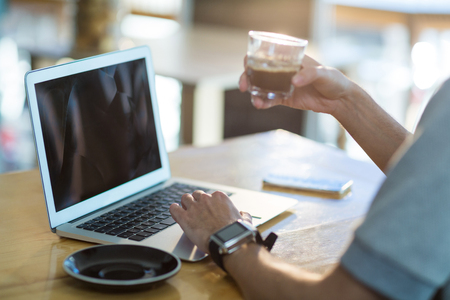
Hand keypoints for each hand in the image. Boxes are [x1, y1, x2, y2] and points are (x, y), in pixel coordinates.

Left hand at [169, 190, 251, 253]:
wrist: (227, 241)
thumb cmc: (236, 232)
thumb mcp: (245, 220)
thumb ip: (243, 214)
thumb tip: (243, 214)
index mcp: (220, 197)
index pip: (210, 195)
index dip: (208, 203)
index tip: (208, 210)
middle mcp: (206, 199)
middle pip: (196, 195)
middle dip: (196, 201)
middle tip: (196, 210)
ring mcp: (194, 207)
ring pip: (184, 198)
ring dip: (185, 204)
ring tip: (185, 210)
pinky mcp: (184, 218)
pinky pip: (174, 209)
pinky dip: (174, 210)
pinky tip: (175, 212)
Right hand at [239, 55, 354, 114]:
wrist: (339, 99)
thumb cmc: (333, 80)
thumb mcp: (324, 73)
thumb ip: (309, 75)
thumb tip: (293, 81)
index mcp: (290, 58)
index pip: (268, 54)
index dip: (253, 58)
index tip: (246, 65)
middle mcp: (283, 70)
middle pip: (259, 71)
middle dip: (247, 77)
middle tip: (243, 86)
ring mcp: (283, 84)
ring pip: (261, 87)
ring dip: (254, 93)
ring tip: (255, 101)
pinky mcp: (285, 98)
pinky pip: (269, 100)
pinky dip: (263, 103)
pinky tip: (259, 106)